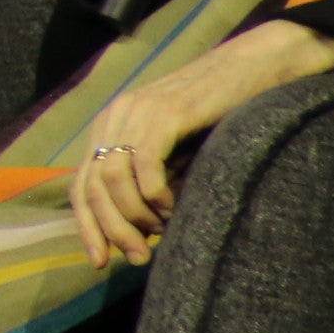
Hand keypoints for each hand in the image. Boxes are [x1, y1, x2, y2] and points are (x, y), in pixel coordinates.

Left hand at [70, 19, 333, 265]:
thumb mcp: (173, 153)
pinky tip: (171, 207)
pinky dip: (154, 193)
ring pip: (113, 178)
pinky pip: (145, 163)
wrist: (252, 69)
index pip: (81, 185)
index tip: (100, 262)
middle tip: (138, 257)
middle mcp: (115, 117)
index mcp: (110, 127)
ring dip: (133, 216)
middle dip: (111, 229)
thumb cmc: (216, 116)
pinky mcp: (164, 112)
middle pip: (93, 186)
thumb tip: (138, 233)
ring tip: (158, 235)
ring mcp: (137, 111)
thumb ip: (150, 182)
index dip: (88, 226)